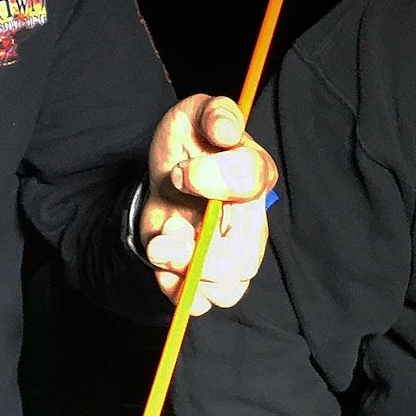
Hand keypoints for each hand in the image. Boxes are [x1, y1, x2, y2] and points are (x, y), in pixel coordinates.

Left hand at [141, 93, 278, 313]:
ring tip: (164, 245)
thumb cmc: (186, 147)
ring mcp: (230, 254)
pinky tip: (163, 264)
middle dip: (199, 251)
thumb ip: (215, 112)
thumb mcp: (194, 114)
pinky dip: (176, 290)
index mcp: (254, 175)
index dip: (213, 178)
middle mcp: (250, 222)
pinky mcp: (206, 276)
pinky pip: (203, 303)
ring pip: (228, 290)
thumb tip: (225, 131)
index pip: (251, 181)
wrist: (161, 177)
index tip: (180, 173)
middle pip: (244, 258)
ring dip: (185, 273)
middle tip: (169, 230)